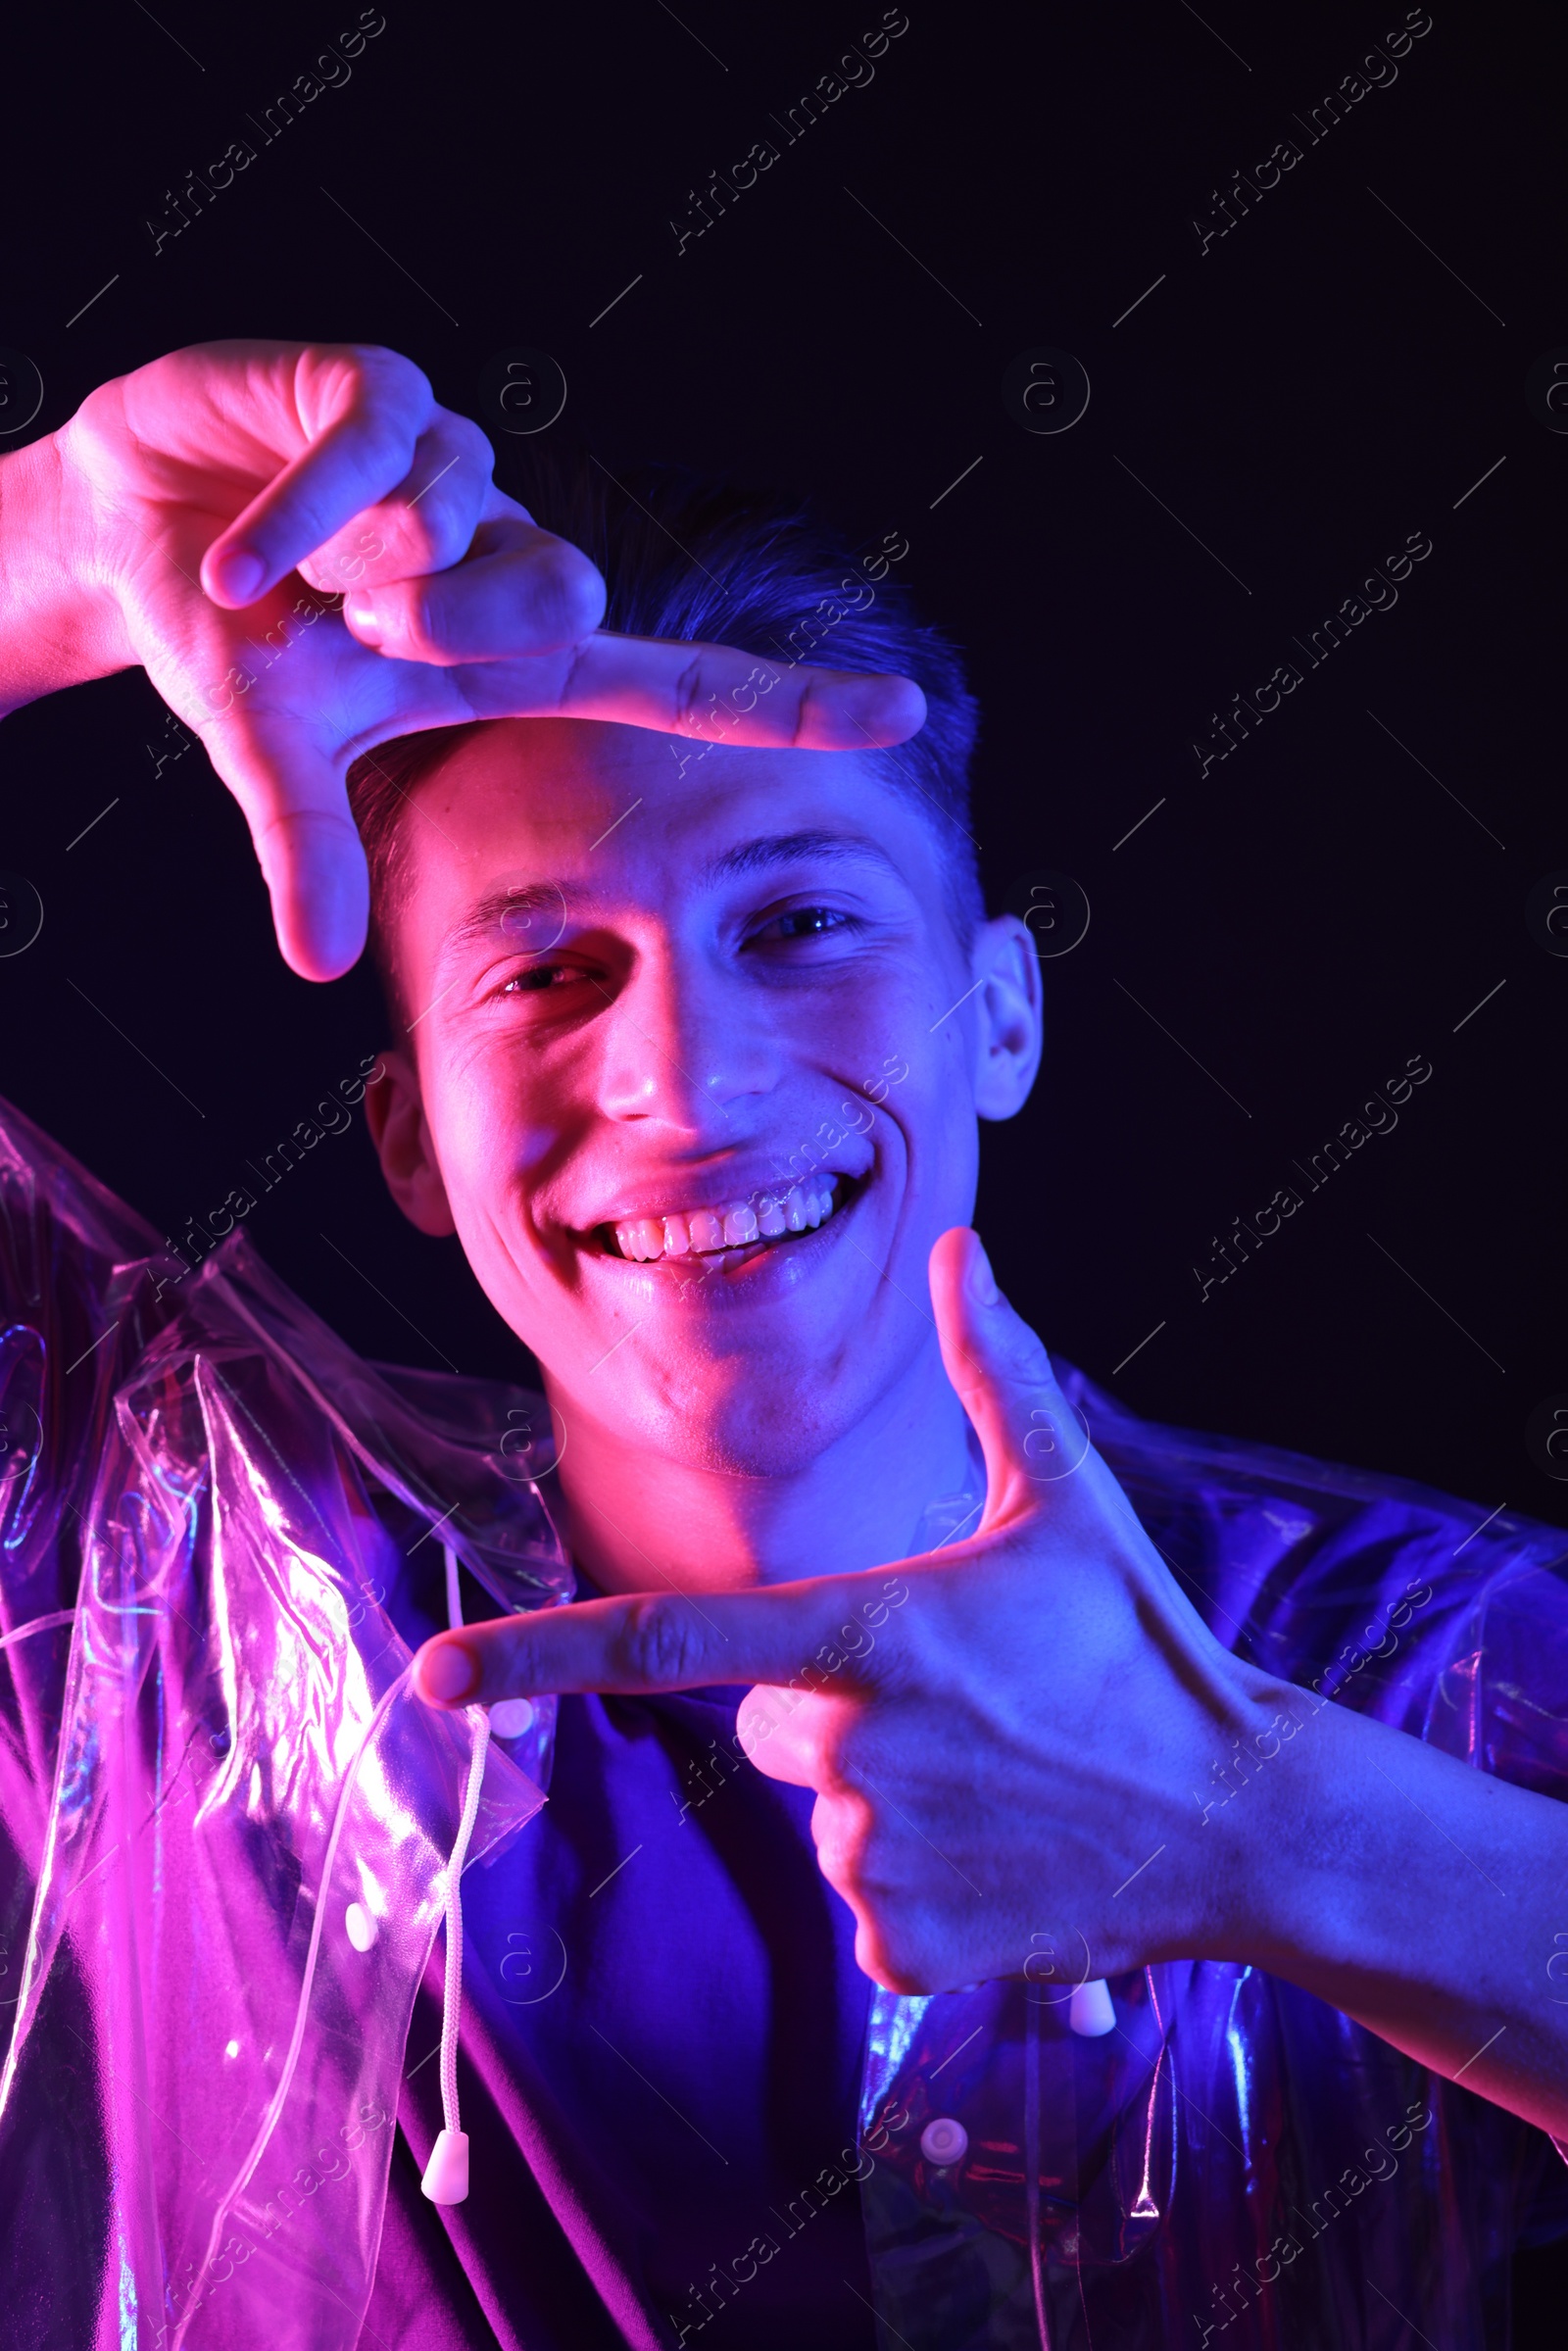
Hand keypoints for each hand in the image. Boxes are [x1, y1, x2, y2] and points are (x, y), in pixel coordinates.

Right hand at [1, 340, 924, 978]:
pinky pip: (382, 442)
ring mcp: (457, 469)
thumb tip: (321, 963)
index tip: (903, 713)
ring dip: (350, 564)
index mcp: (514, 656)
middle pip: (566, 594)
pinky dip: (301, 506)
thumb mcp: (275, 750)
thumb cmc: (230, 643)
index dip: (790, 702)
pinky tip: (247, 540)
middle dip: (442, 625)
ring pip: (459, 518)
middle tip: (350, 633)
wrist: (131, 531)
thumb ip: (311, 844)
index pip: (682, 682)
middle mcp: (509, 559)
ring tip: (283, 569)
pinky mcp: (387, 388)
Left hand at [413, 1227, 1287, 1994]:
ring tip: (1005, 1777)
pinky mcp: (906, 1950)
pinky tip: (1008, 1851)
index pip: (666, 1641)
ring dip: (887, 1795)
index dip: (534, 1655)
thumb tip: (961, 1248)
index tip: (429, 1675)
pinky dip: (919, 1885)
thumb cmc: (1144, 1647)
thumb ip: (995, 1369)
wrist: (1244, 1820)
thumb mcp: (1069, 1499)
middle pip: (776, 1726)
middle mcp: (852, 1749)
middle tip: (964, 1702)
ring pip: (824, 1815)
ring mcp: (875, 1860)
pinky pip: (867, 1911)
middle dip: (840, 1708)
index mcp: (868, 1635)